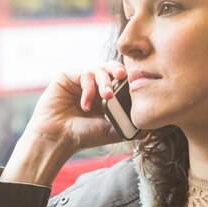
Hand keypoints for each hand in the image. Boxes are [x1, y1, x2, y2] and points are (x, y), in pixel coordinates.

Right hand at [0, 61, 127, 185]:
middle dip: (119, 71)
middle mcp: (92, 85)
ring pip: (99, 69)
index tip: (135, 84)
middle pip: (110, 67)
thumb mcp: (113, 129)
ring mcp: (79, 80)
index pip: (119, 79)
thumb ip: (128, 121)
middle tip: (123, 77)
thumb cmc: (83, 136)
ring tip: (107, 97)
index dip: (128, 79)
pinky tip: (85, 105)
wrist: (58, 139)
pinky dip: (89, 88)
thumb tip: (149, 120)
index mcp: (103, 95)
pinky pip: (84, 74)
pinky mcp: (66, 76)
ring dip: (105, 82)